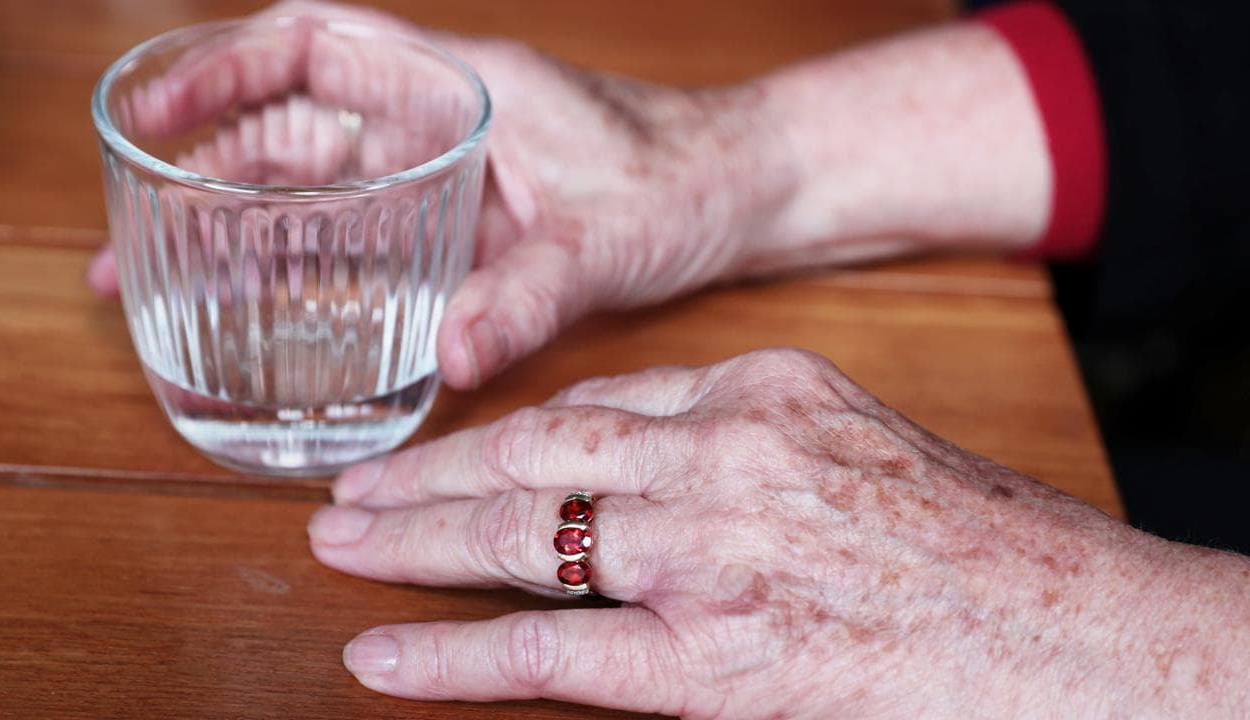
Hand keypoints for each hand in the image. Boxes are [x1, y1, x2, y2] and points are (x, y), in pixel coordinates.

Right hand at [86, 0, 794, 389]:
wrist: (744, 195)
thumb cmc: (687, 181)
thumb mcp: (606, 238)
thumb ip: (528, 295)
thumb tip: (449, 358)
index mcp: (462, 87)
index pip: (312, 44)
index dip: (221, 71)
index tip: (154, 114)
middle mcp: (444, 121)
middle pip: (297, 127)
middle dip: (208, 174)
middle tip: (136, 240)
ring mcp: (452, 174)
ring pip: (325, 187)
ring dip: (250, 228)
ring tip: (177, 286)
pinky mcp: (472, 225)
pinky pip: (372, 238)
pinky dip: (317, 267)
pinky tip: (277, 313)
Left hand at [307, 348, 1249, 716]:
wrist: (1082, 632)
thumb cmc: (983, 547)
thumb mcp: (858, 447)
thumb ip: (748, 445)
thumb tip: (645, 473)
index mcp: (766, 390)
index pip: (600, 400)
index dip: (508, 428)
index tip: (453, 445)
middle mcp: (728, 454)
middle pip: (541, 449)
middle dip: (434, 469)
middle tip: (354, 486)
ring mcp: (717, 552)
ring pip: (527, 530)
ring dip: (419, 538)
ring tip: (341, 544)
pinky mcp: (722, 659)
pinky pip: (555, 650)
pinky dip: (454, 652)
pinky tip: (380, 652)